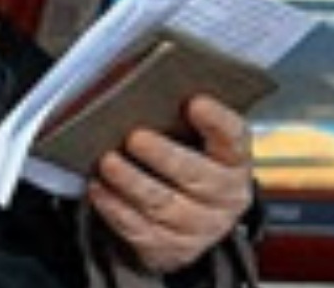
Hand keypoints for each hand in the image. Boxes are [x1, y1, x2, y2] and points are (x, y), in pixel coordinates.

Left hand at [86, 95, 255, 273]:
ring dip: (131, 183)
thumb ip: (179, 116)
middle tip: (136, 137)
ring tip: (108, 161)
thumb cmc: (188, 162)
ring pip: (162, 205)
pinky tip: (99, 188)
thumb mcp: (196, 139)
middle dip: (164, 157)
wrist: (192, 219)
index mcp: (235, 161)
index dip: (216, 120)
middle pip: (195, 176)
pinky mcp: (170, 249)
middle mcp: (225, 198)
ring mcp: (199, 228)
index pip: (233, 138)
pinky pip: (139, 230)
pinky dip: (115, 208)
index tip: (195, 101)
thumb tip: (142, 85)